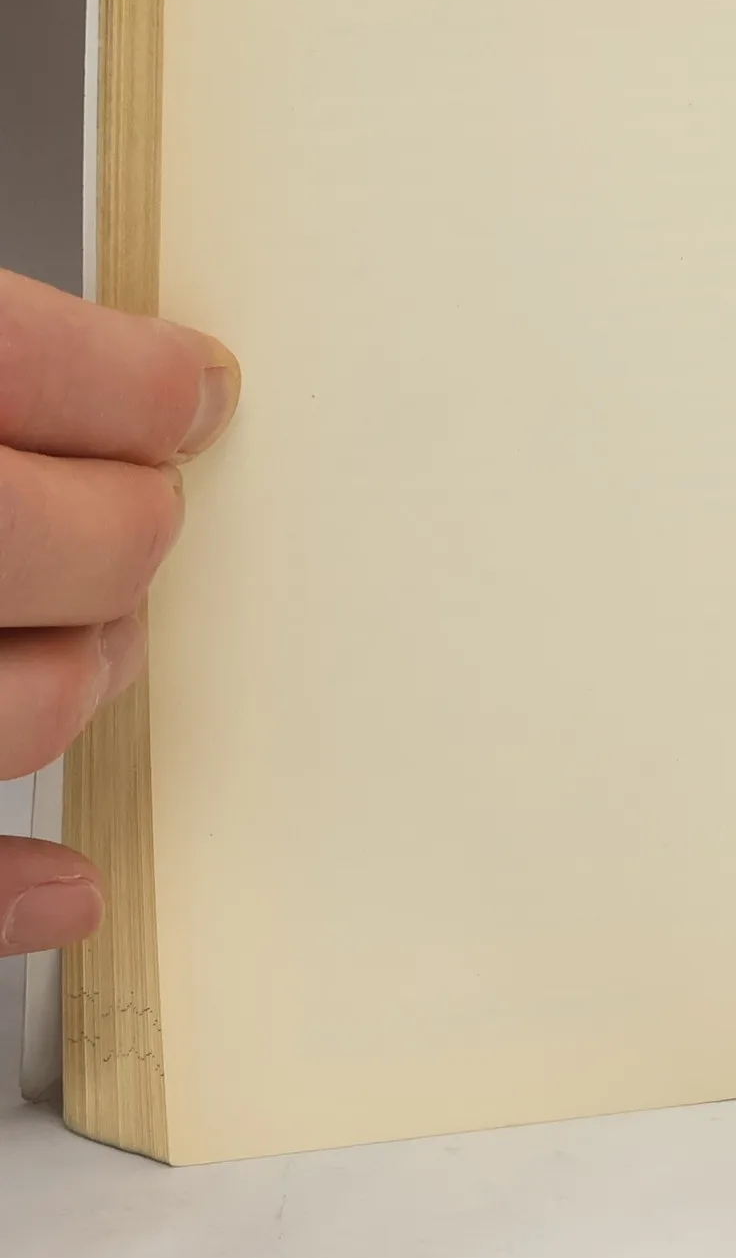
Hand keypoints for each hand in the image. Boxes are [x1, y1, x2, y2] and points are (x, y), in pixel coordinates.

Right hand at [0, 270, 238, 956]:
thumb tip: (163, 382)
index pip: (27, 364)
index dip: (136, 382)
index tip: (194, 390)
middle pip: (91, 541)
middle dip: (132, 531)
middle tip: (129, 516)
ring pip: (30, 707)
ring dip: (79, 678)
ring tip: (66, 640)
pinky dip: (6, 893)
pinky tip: (72, 886)